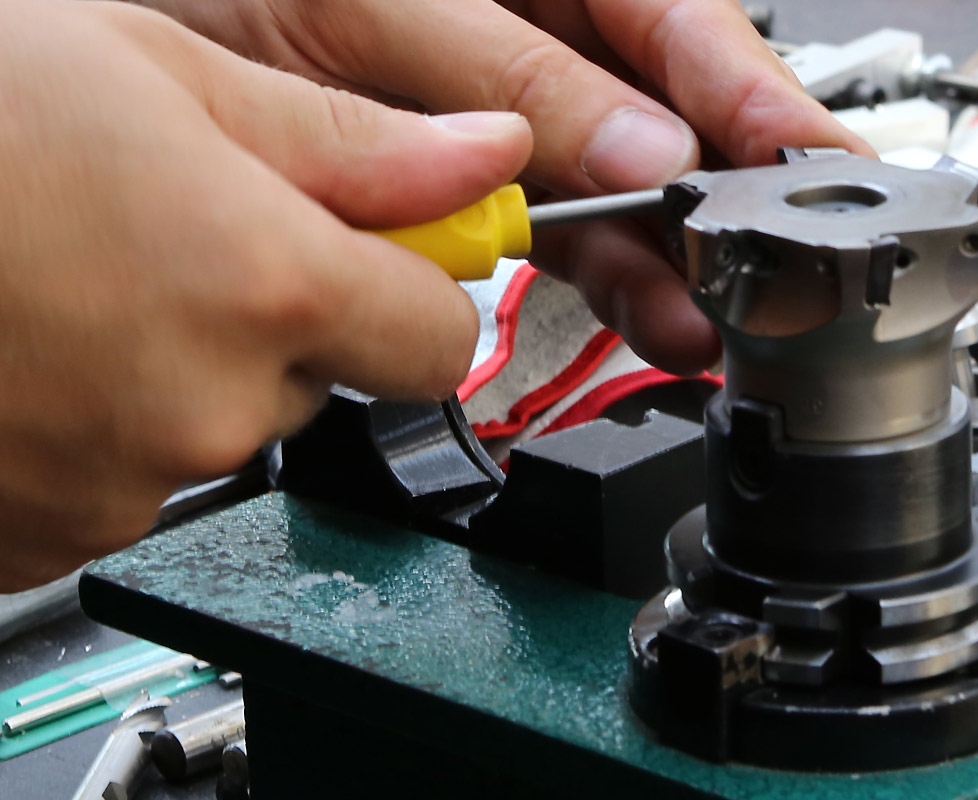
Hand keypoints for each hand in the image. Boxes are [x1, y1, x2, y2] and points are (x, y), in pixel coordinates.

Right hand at [0, 0, 531, 589]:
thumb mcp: (160, 73)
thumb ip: (351, 143)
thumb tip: (486, 159)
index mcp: (262, 285)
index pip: (442, 339)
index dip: (416, 290)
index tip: (381, 255)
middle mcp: (204, 406)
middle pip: (331, 384)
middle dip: (289, 321)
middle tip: (180, 240)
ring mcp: (117, 487)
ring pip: (226, 429)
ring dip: (187, 368)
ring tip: (82, 285)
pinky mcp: (44, 535)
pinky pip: (133, 481)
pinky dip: (107, 424)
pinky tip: (37, 350)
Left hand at [133, 0, 872, 373]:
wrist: (134, 50)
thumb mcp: (371, 5)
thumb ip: (511, 73)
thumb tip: (643, 140)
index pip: (679, 19)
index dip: (751, 92)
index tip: (804, 161)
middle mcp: (544, 33)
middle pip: (670, 115)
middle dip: (720, 196)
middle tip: (767, 264)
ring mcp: (519, 119)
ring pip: (625, 190)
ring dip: (669, 259)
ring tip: (701, 319)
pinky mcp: (485, 187)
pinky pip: (569, 234)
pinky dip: (608, 280)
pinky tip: (649, 313)